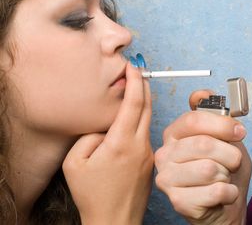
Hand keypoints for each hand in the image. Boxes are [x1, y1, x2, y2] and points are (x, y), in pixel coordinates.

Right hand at [63, 62, 153, 224]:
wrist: (114, 221)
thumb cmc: (92, 195)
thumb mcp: (75, 163)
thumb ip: (89, 136)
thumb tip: (105, 126)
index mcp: (121, 142)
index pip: (134, 102)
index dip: (135, 80)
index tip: (133, 66)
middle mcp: (140, 145)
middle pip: (147, 106)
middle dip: (144, 84)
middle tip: (138, 69)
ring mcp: (148, 153)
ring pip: (148, 120)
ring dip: (143, 102)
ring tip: (134, 89)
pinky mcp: (151, 161)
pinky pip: (145, 135)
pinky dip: (141, 121)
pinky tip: (131, 121)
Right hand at [155, 90, 251, 224]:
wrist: (226, 203)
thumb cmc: (224, 168)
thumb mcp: (224, 136)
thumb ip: (214, 113)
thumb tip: (201, 93)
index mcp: (174, 133)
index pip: (193, 120)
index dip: (222, 124)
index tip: (240, 131)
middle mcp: (164, 154)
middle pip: (204, 144)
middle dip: (230, 154)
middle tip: (234, 161)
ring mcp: (167, 179)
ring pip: (210, 169)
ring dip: (227, 174)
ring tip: (224, 177)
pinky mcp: (177, 201)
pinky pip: (215, 191)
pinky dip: (229, 193)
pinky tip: (223, 194)